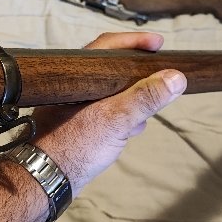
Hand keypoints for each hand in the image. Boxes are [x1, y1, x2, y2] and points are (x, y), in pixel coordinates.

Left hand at [31, 32, 185, 195]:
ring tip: (147, 111)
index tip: (159, 43)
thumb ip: (145, 98)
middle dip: (139, 75)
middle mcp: (76, 86)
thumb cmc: (75, 146)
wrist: (46, 179)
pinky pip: (108, 112)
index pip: (109, 45)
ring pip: (113, 92)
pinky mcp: (79, 123)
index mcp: (79, 75)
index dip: (135, 41)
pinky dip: (122, 117)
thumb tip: (175, 77)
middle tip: (160, 77)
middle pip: (113, 68)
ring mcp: (76, 105)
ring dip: (133, 99)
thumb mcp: (117, 120)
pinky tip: (132, 130)